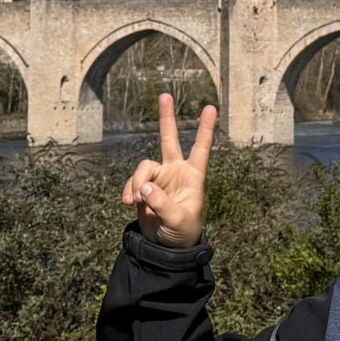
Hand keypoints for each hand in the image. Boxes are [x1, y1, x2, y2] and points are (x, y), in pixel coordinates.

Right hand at [121, 92, 215, 247]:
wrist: (165, 246)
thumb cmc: (182, 232)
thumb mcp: (177, 220)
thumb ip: (161, 203)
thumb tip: (143, 188)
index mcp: (193, 177)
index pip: (200, 149)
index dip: (205, 129)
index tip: (211, 107)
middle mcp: (176, 172)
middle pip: (169, 140)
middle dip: (166, 118)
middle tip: (164, 95)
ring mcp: (158, 178)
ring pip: (143, 168)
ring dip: (137, 183)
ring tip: (136, 201)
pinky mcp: (143, 188)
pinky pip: (132, 183)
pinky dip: (128, 191)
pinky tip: (128, 203)